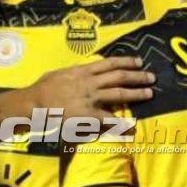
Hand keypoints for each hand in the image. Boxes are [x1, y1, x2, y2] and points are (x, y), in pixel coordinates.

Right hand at [32, 56, 154, 117]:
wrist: (34, 104)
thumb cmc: (41, 89)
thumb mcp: (58, 74)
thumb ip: (72, 73)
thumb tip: (80, 71)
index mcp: (83, 71)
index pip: (109, 63)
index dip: (126, 62)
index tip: (139, 62)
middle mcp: (90, 82)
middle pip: (119, 76)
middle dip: (137, 76)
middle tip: (151, 77)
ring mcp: (91, 98)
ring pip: (119, 93)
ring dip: (136, 93)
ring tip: (149, 93)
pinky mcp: (88, 115)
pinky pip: (108, 119)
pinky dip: (121, 123)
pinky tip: (131, 125)